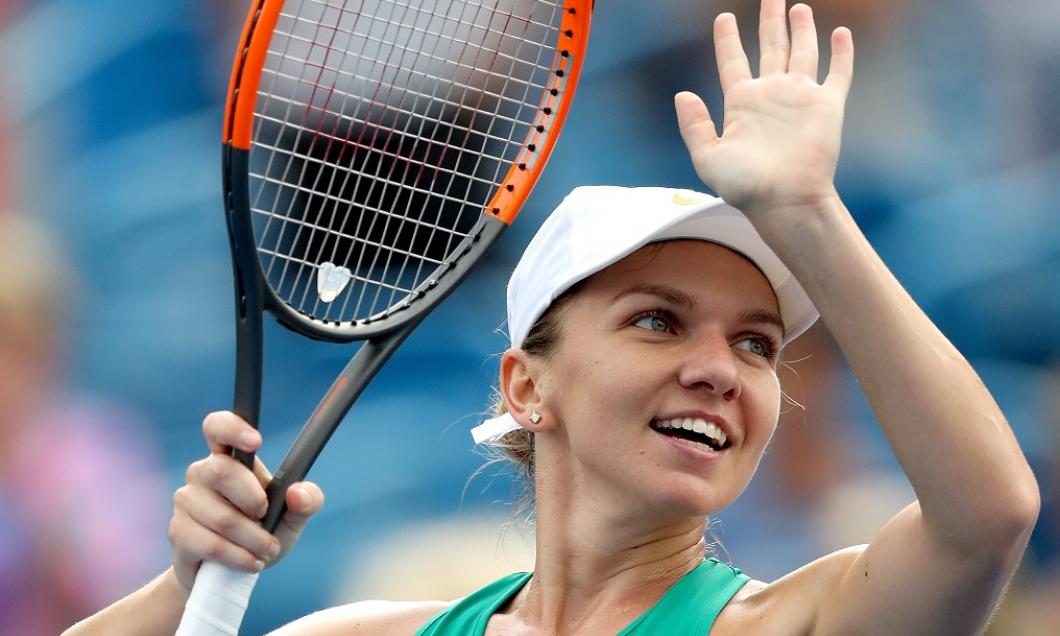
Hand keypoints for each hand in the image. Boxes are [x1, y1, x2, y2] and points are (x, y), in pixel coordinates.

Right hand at [168, 411, 324, 591]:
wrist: (228, 575)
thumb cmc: (262, 533)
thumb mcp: (292, 518)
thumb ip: (306, 501)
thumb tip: (298, 493)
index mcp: (229, 458)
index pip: (217, 427)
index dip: (232, 428)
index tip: (256, 441)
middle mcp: (202, 472)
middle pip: (222, 471)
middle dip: (254, 500)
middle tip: (267, 518)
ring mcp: (185, 501)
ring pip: (223, 517)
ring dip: (254, 539)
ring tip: (267, 550)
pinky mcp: (178, 532)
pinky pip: (211, 544)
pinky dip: (239, 557)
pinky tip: (252, 562)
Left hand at [675, 1, 853, 218]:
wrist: (784, 201)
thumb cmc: (745, 186)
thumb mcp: (707, 157)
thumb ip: (693, 125)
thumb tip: (682, 94)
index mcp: (741, 103)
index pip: (732, 60)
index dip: (727, 38)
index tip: (723, 18)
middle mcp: (771, 95)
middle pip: (770, 46)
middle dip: (770, 20)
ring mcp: (800, 98)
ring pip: (802, 52)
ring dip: (801, 29)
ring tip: (798, 7)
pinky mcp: (828, 106)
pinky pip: (837, 73)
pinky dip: (841, 52)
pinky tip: (841, 33)